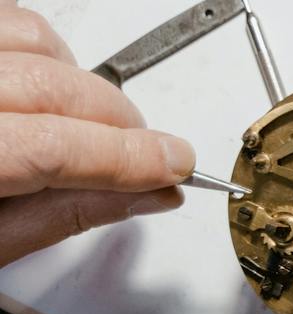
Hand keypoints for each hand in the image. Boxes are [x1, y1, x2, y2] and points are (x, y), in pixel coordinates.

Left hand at [0, 2, 194, 266]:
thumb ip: (61, 214)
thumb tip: (143, 193)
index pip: (54, 148)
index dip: (129, 158)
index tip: (174, 166)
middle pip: (51, 88)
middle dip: (118, 122)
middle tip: (147, 155)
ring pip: (30, 37)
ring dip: (77, 77)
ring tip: (89, 119)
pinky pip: (0, 18)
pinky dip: (33, 45)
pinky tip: (40, 82)